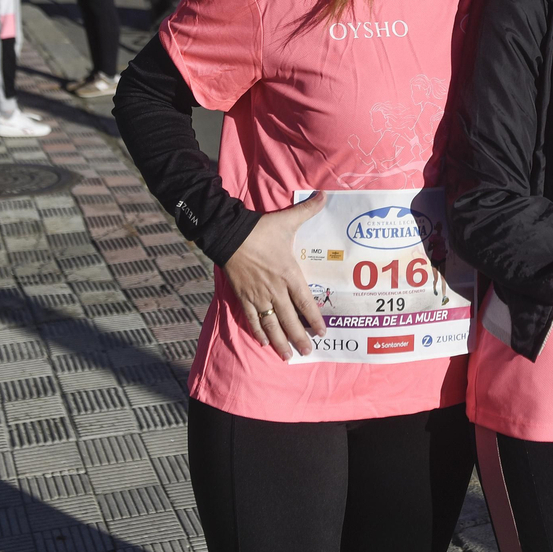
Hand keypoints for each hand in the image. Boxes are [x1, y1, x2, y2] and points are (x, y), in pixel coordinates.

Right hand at [223, 195, 328, 358]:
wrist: (229, 234)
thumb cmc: (260, 229)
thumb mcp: (286, 220)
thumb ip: (307, 211)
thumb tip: (323, 196)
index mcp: (289, 274)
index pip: (305, 302)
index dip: (314, 319)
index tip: (322, 332)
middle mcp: (275, 289)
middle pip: (290, 320)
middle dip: (299, 338)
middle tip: (308, 352)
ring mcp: (258, 295)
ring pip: (271, 324)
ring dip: (280, 341)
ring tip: (287, 356)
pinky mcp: (243, 296)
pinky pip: (252, 318)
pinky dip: (258, 331)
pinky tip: (264, 342)